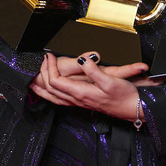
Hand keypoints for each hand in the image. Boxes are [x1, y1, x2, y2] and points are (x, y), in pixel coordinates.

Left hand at [30, 52, 159, 120]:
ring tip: (33, 80)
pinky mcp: (83, 103)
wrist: (132, 109)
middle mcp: (77, 99)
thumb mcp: (110, 80)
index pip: (56, 81)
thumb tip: (82, 59)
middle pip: (51, 89)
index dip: (50, 67)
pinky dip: (50, 95)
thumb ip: (93, 70)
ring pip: (53, 97)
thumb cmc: (123, 96)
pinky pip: (60, 100)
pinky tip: (50, 92)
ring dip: (41, 88)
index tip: (50, 56)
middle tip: (43, 61)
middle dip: (43, 74)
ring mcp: (79, 102)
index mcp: (81, 92)